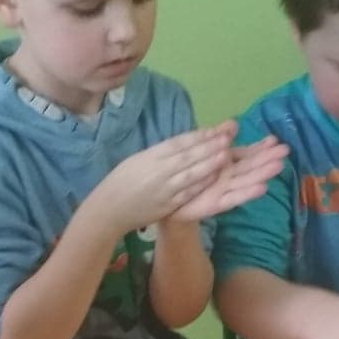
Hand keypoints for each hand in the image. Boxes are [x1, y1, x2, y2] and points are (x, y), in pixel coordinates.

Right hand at [83, 123, 235, 234]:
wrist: (110, 209)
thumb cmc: (122, 181)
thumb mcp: (138, 160)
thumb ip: (160, 153)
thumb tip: (184, 144)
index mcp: (150, 157)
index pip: (178, 143)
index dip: (198, 136)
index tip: (215, 129)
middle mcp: (158, 171)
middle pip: (188, 157)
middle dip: (209, 147)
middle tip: (228, 138)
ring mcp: (164, 189)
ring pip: (191, 174)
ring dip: (210, 164)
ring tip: (227, 155)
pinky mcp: (167, 205)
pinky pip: (188, 192)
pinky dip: (202, 184)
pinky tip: (214, 177)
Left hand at [165, 134, 288, 222]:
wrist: (168, 201)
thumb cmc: (187, 175)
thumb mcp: (201, 151)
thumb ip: (217, 138)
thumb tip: (234, 123)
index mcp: (225, 163)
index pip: (247, 153)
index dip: (261, 146)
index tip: (275, 139)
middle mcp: (229, 176)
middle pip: (251, 165)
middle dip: (268, 158)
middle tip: (286, 150)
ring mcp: (225, 190)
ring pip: (247, 180)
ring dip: (263, 173)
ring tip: (279, 166)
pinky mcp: (218, 204)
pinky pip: (234, 198)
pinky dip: (248, 193)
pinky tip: (263, 188)